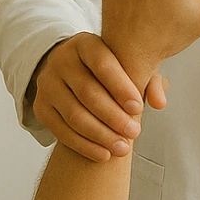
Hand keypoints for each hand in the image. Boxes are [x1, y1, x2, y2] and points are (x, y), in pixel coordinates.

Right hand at [32, 32, 167, 161]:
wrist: (73, 72)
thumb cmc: (110, 71)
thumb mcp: (129, 66)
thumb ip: (148, 80)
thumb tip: (159, 103)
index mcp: (85, 44)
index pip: (102, 64)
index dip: (121, 88)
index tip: (139, 108)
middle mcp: (61, 60)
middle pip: (87, 93)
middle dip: (113, 116)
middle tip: (135, 133)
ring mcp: (47, 84)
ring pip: (74, 115)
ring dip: (100, 135)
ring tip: (123, 148)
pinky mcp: (41, 106)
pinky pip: (60, 130)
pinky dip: (83, 146)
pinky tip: (104, 155)